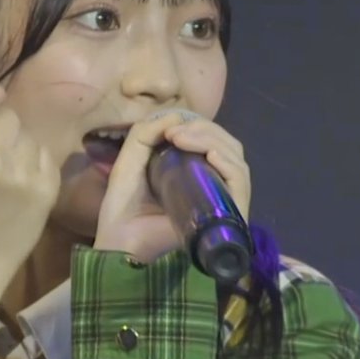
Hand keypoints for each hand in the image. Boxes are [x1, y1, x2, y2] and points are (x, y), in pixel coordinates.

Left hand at [94, 110, 250, 262]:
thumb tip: (176, 114)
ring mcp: (224, 203)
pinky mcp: (230, 217)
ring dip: (213, 141)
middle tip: (177, 131)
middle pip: (228, 147)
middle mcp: (214, 187)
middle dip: (205, 130)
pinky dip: (229, 163)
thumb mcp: (130, 162)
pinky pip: (240, 182)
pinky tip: (210, 154)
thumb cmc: (122, 210)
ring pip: (236, 160)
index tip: (172, 126)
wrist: (119, 245)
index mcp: (195, 174)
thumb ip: (145, 134)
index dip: (198, 127)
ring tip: (183, 138)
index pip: (213, 142)